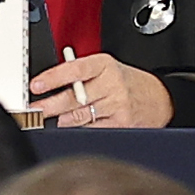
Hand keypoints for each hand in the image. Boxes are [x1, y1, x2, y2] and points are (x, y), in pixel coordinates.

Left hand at [30, 53, 171, 129]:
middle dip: (49, 106)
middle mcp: (111, 83)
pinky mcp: (122, 123)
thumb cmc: (126, 82)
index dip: (53, 78)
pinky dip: (78, 130)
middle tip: (34, 111)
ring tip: (48, 121)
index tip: (36, 85)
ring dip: (60, 120)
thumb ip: (81, 74)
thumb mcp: (106, 69)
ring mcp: (117, 104)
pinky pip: (92, 128)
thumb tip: (49, 85)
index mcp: (104, 65)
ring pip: (80, 115)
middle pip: (74, 97)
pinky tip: (69, 128)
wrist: (160, 98)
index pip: (74, 70)